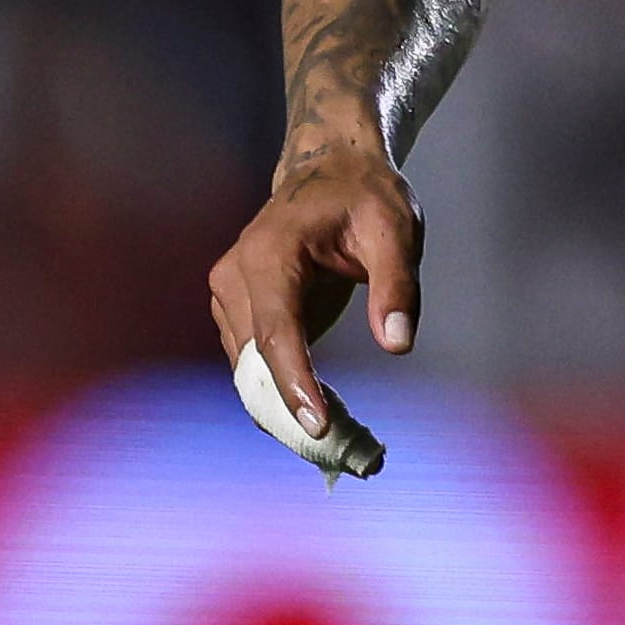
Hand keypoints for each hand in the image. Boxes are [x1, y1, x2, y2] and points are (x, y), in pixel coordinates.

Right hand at [205, 139, 422, 442]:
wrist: (330, 170)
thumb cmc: (365, 197)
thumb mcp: (396, 230)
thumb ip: (397, 285)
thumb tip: (397, 344)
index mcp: (270, 253)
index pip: (277, 331)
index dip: (294, 384)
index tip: (319, 428)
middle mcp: (235, 275)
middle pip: (258, 361)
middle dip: (293, 409)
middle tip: (343, 453)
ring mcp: (228, 294)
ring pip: (249, 371)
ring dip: (285, 407)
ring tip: (339, 441)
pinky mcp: (236, 312)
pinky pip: (253, 364)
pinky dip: (281, 392)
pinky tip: (319, 413)